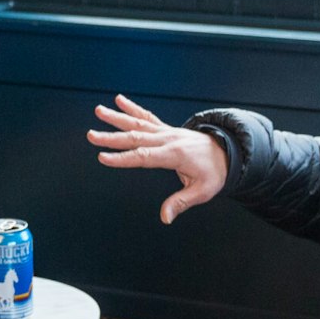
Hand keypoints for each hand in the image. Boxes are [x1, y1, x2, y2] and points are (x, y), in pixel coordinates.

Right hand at [87, 94, 226, 224]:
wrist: (228, 152)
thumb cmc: (215, 173)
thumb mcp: (202, 191)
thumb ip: (181, 202)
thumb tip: (165, 218)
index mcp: (174, 154)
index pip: (143, 157)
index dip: (122, 158)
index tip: (103, 157)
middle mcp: (168, 139)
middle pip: (135, 138)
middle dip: (111, 137)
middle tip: (91, 135)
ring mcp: (167, 132)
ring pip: (138, 124)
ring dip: (117, 117)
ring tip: (98, 110)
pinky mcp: (167, 129)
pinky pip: (147, 117)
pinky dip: (133, 108)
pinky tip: (119, 100)